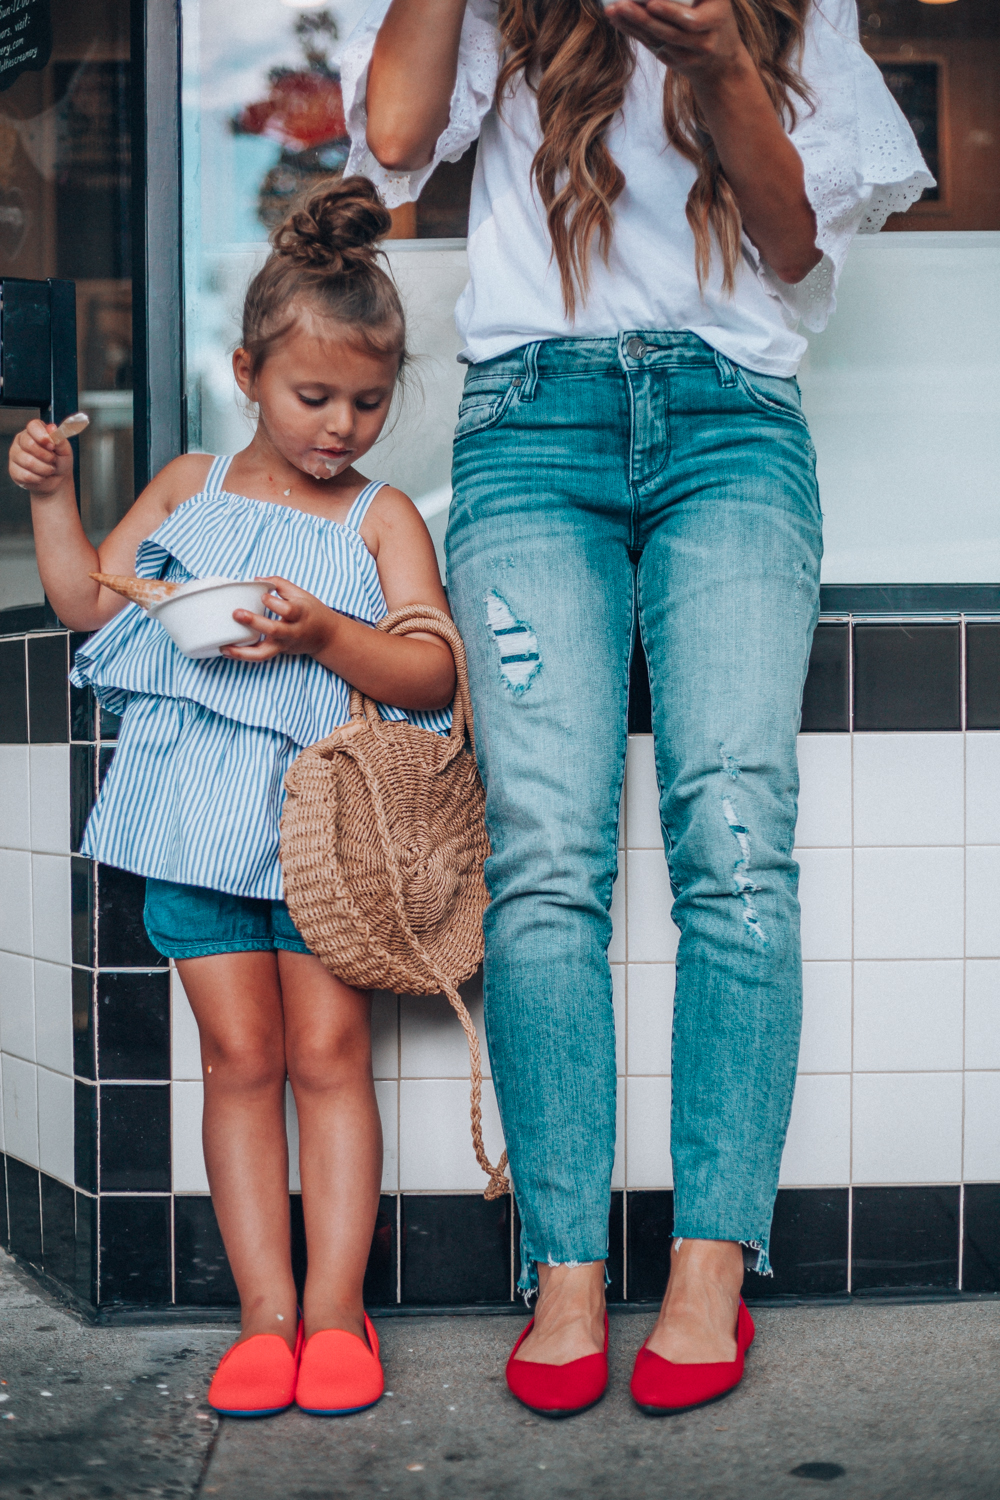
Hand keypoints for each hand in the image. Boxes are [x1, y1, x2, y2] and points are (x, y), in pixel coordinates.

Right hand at [9, 419, 74, 495]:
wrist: (57, 479)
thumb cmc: (60, 461)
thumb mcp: (65, 450)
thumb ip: (59, 439)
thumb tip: (52, 428)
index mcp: (34, 431)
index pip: (33, 426)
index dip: (43, 436)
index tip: (52, 446)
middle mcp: (21, 440)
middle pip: (29, 444)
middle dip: (47, 456)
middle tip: (53, 460)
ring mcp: (15, 454)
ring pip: (28, 462)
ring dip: (45, 469)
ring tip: (49, 469)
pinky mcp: (13, 470)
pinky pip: (25, 475)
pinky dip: (38, 478)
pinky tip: (41, 476)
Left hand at [222, 577, 337, 661]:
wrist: (326, 637)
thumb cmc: (311, 611)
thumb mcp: (301, 594)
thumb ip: (279, 584)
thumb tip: (256, 579)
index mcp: (300, 614)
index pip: (288, 610)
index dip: (274, 603)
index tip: (262, 595)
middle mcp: (292, 632)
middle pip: (274, 631)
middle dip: (254, 622)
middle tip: (236, 613)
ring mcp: (284, 645)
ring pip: (263, 653)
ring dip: (242, 652)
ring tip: (224, 647)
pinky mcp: (277, 652)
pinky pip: (259, 656)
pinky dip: (242, 655)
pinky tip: (227, 650)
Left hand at [603, 0, 747, 84]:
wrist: (723, 63)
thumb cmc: (716, 16)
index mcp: (715, 19)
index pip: (691, 21)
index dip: (670, 13)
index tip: (651, 3)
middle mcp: (703, 41)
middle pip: (669, 32)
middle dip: (643, 18)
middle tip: (622, 4)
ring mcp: (688, 56)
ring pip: (656, 40)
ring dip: (632, 24)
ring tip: (614, 10)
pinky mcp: (673, 62)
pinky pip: (650, 44)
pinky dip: (633, 31)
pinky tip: (617, 19)